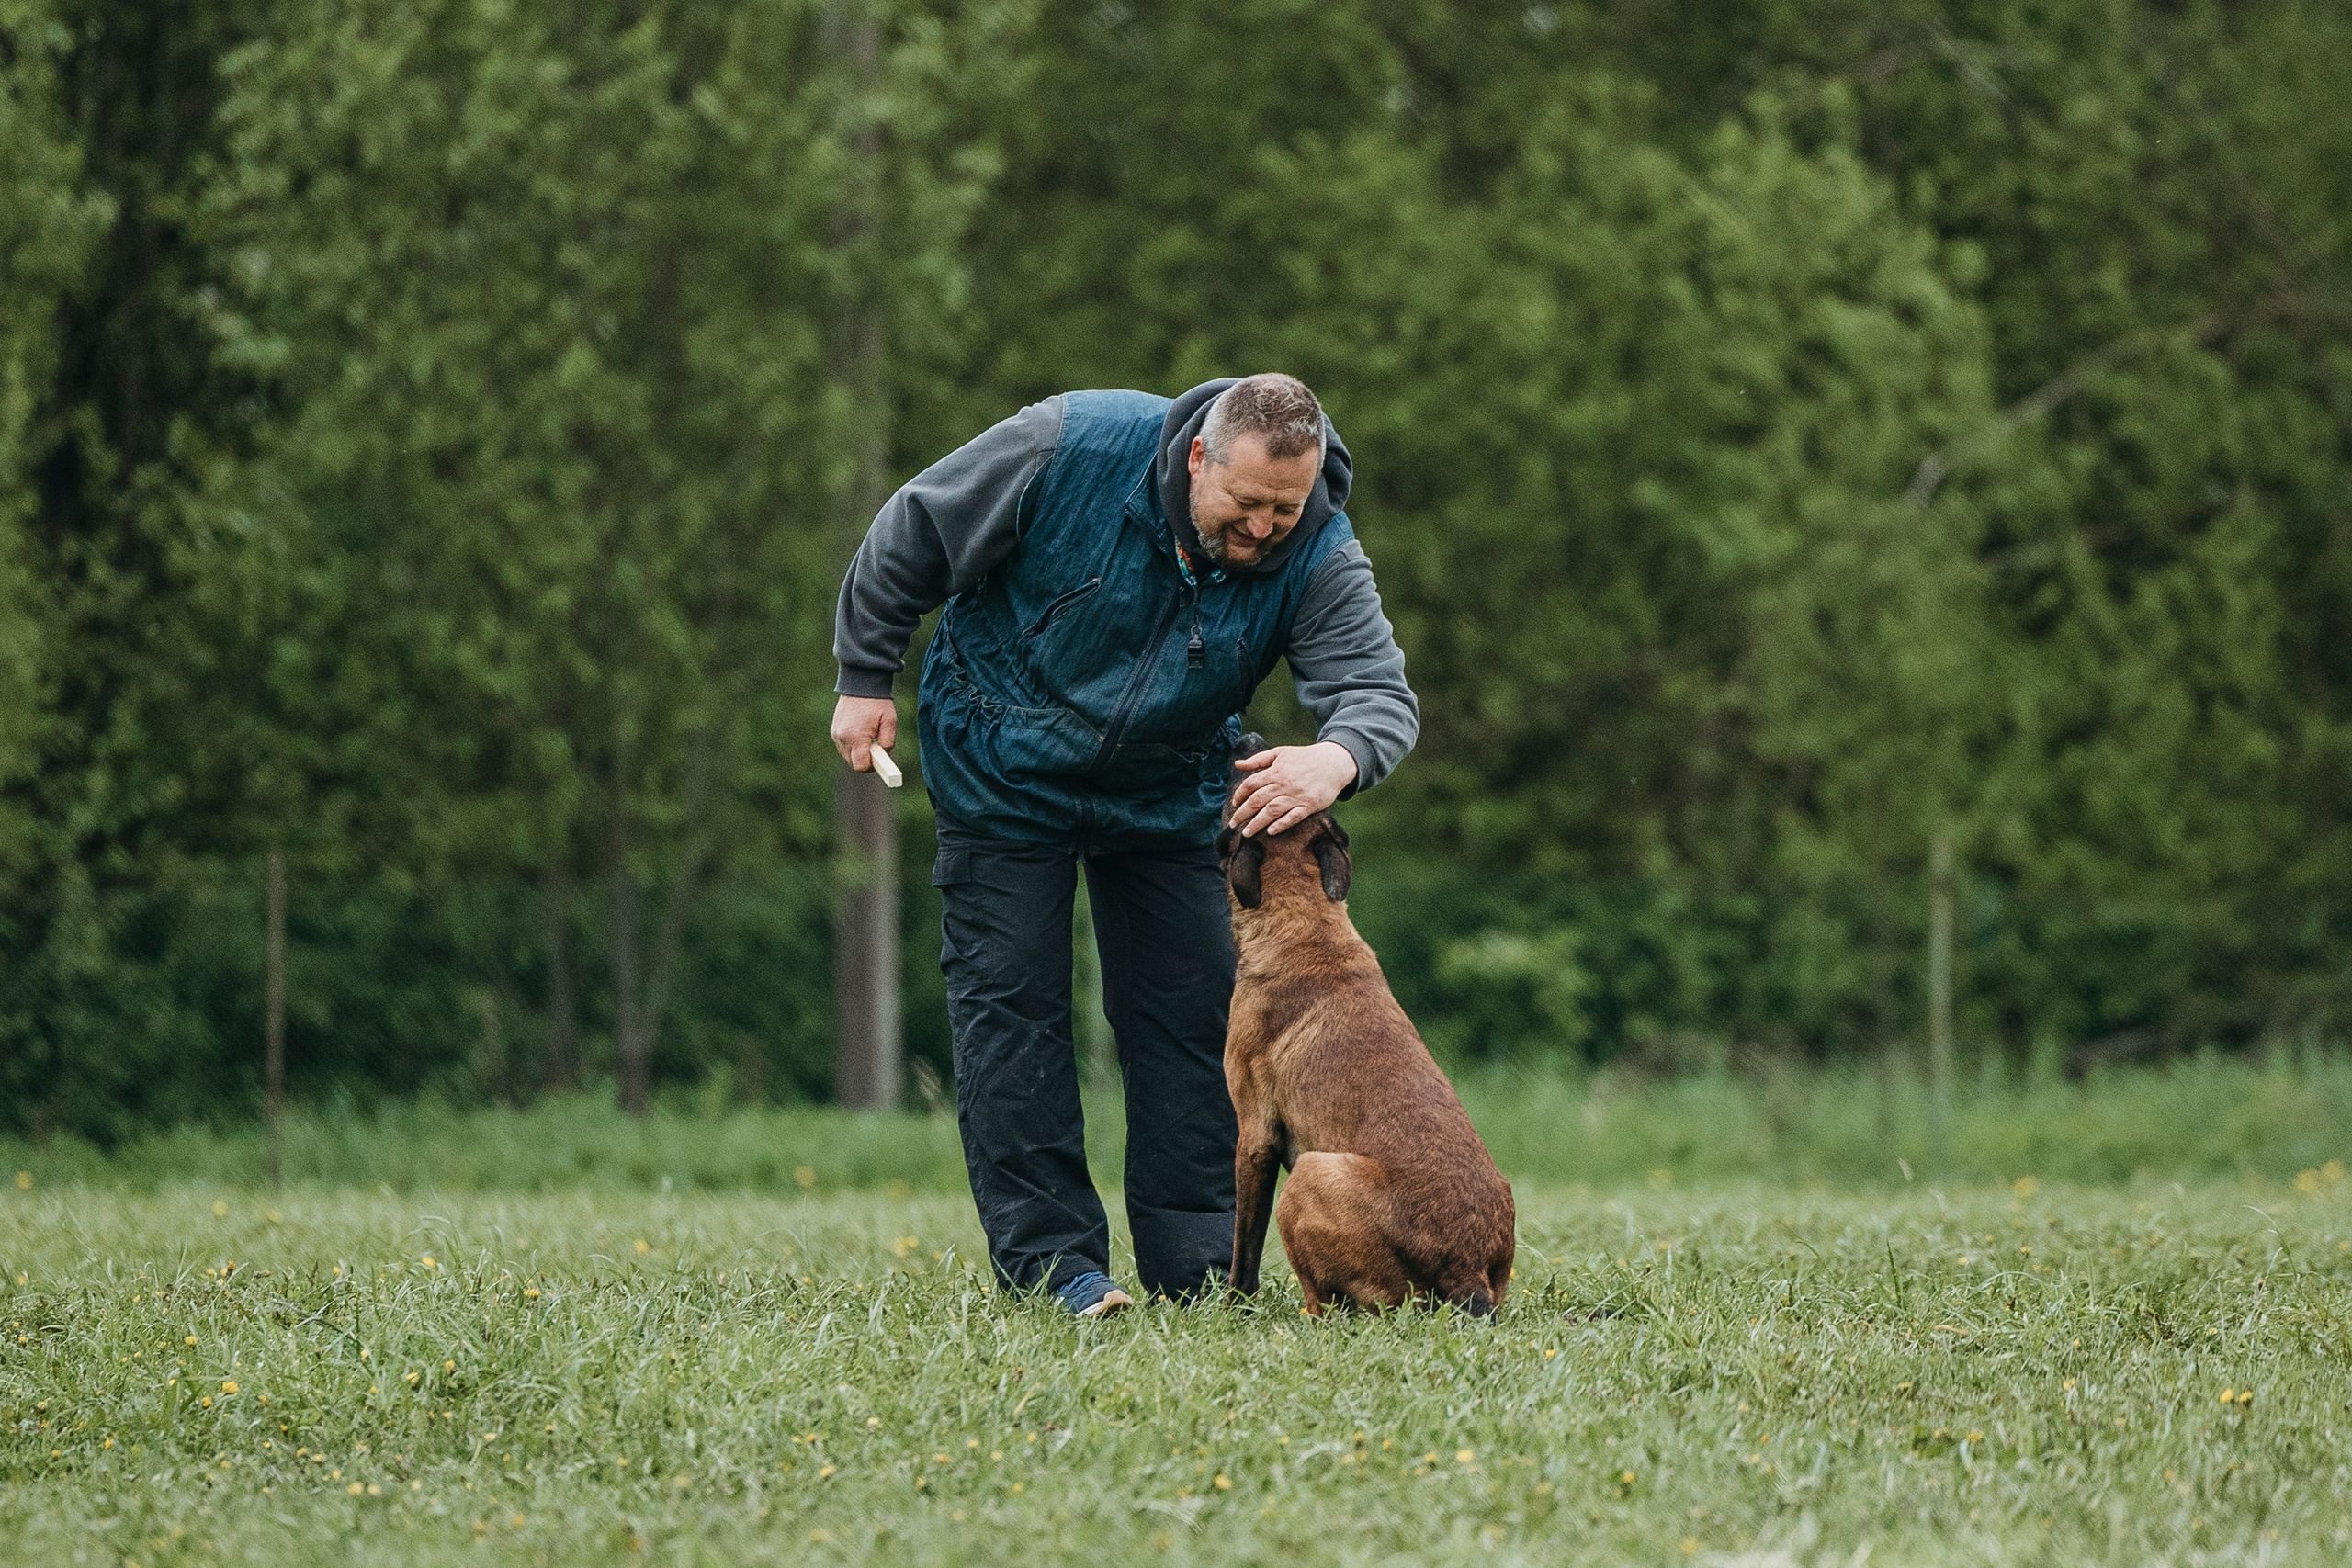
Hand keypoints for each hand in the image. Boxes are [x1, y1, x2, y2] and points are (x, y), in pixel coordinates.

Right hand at [830, 694, 898, 770]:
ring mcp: (836, 734)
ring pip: (847, 756)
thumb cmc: (877, 702)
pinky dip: (852, 746)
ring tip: (869, 738)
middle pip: (853, 764)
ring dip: (859, 753)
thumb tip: (884, 756)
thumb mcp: (890, 721)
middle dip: (866, 761)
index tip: (881, 761)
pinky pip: (843, 747)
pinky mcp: (834, 731)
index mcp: (856, 737)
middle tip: (877, 749)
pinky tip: (861, 734)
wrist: (860, 683)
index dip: (872, 767)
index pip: (860, 766)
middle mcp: (842, 738)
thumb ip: (888, 742)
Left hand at [1229, 742, 1356, 837]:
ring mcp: (1297, 795)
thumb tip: (1237, 765)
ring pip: (1272, 811)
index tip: (1234, 804)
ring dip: (1257, 823)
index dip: (1240, 795)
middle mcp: (1284, 784)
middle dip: (1243, 813)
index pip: (1251, 784)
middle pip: (1258, 800)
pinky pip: (1294, 817)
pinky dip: (1282, 824)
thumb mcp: (1281, 752)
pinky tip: (1271, 832)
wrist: (1333, 762)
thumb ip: (1258, 760)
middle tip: (1233, 825)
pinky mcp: (1310, 805)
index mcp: (1275, 771)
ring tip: (1246, 833)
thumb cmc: (1305, 757)